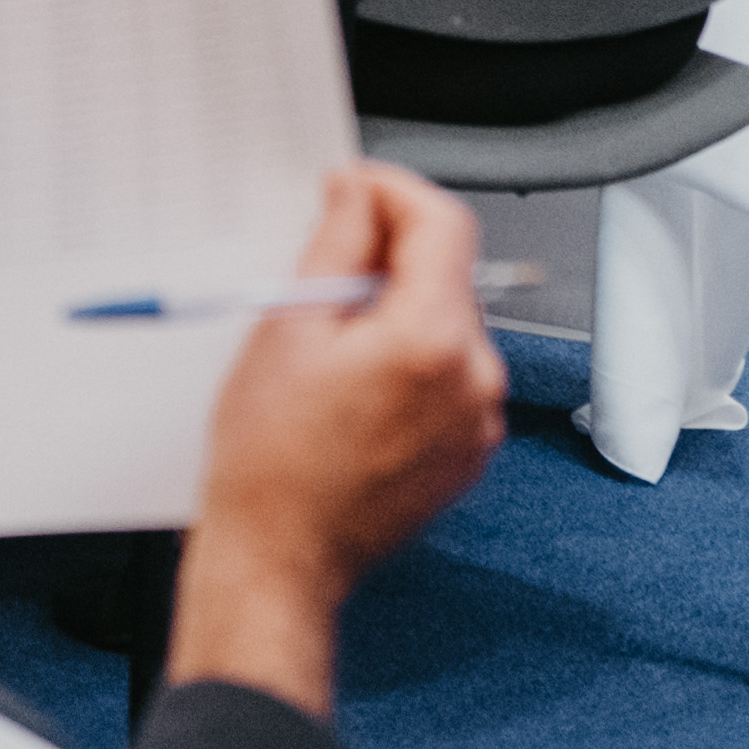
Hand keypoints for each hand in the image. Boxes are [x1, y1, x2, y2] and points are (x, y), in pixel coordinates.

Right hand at [162, 164, 508, 715]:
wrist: (280, 558)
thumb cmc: (269, 462)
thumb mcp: (285, 328)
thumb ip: (335, 245)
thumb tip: (357, 193)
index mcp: (430, 339)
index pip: (442, 223)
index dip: (394, 192)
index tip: (356, 190)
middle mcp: (472, 377)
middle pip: (449, 273)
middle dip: (391, 255)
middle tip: (323, 267)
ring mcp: (478, 419)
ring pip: (450, 322)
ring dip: (399, 308)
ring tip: (329, 339)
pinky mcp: (470, 450)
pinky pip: (450, 374)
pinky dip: (411, 358)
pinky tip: (353, 382)